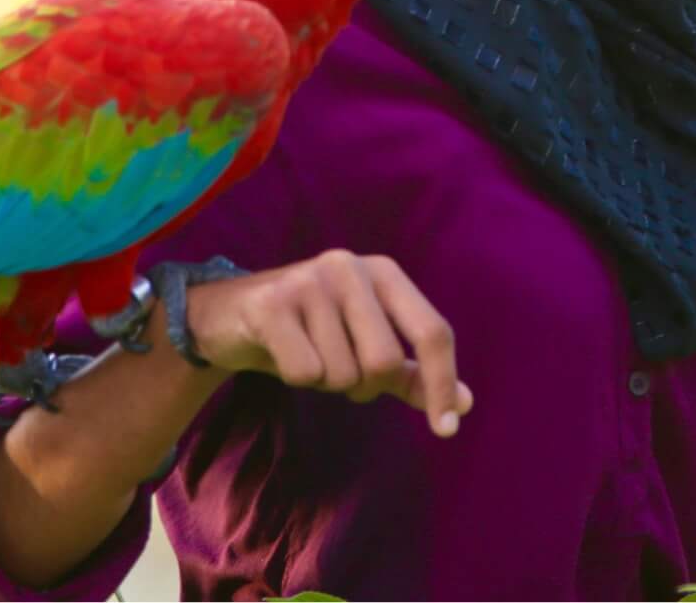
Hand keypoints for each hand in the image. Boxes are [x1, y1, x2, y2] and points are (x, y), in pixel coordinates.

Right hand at [185, 249, 472, 437]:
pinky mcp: (271, 304)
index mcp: (384, 272)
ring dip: (326, 382)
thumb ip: (414, 373)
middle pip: (383, 362)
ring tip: (308, 355)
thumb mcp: (367, 346)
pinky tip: (283, 354)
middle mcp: (350, 266)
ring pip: (341, 373)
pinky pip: (305, 372)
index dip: (442, 383)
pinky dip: (298, 379)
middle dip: (363, 385)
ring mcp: (309, 281)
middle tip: (339, 370)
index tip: (446, 429)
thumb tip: (465, 405)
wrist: (231, 315)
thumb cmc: (312, 331)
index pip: (433, 331)